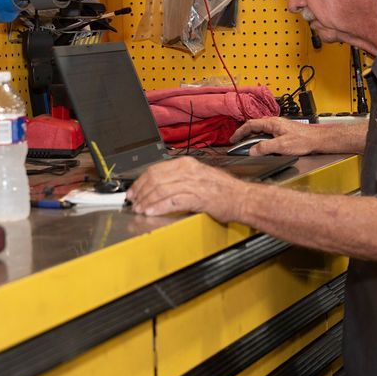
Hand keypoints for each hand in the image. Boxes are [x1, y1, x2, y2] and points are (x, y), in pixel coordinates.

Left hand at [126, 156, 248, 222]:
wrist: (243, 198)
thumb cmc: (224, 190)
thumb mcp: (200, 176)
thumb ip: (180, 178)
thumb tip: (160, 186)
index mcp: (187, 164)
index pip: (156, 169)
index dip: (141, 181)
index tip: (134, 190)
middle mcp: (188, 171)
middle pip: (155, 179)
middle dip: (140, 191)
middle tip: (133, 201)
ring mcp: (192, 183)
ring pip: (160, 189)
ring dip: (147, 201)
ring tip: (140, 209)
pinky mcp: (197, 197)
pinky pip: (171, 201)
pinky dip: (158, 207)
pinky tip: (151, 212)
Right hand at [230, 117, 320, 155]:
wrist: (318, 140)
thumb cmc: (304, 140)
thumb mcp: (281, 145)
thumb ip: (265, 148)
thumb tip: (252, 151)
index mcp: (272, 123)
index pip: (250, 125)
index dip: (239, 132)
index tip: (233, 140)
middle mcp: (274, 123)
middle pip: (254, 128)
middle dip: (244, 136)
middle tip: (237, 144)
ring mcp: (279, 127)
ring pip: (261, 132)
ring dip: (253, 139)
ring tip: (248, 148)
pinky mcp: (283, 133)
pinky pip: (267, 135)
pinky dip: (261, 141)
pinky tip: (262, 148)